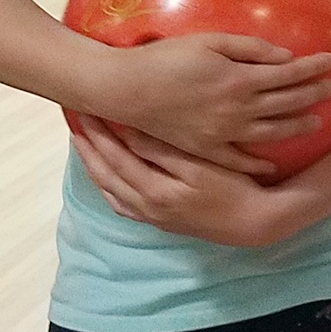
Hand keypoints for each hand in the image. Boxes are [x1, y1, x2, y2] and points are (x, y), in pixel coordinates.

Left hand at [72, 114, 298, 246]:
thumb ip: (163, 151)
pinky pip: (120, 204)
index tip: (85, 108)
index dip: (97, 132)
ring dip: (93, 165)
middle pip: (104, 173)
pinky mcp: (158, 221)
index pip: (114, 157)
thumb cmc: (234, 188)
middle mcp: (144, 207)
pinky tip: (106, 175)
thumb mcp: (201, 166)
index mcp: (152, 191)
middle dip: (87, 145)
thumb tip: (130, 131)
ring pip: (108, 190)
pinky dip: (107, 186)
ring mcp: (149, 217)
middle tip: (75, 119)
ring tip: (83, 142)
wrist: (254, 223)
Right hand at [89, 33, 330, 176]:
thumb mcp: (210, 42)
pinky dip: (258, 162)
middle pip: (286, 102)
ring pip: (270, 133)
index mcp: (240, 80)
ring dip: (296, 126)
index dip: (313, 67)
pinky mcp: (205, 148)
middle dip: (314, 94)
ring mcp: (222, 133)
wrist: (127, 89)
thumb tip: (285, 56)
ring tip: (316, 121)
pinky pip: (238, 160)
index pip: (289, 74)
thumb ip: (250, 48)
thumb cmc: (166, 58)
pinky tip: (272, 164)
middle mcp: (237, 110)